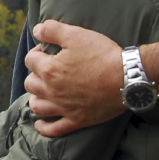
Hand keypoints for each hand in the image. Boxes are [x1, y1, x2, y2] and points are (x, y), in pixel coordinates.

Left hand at [23, 20, 124, 137]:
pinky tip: (41, 123)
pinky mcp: (77, 120)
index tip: (49, 50)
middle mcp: (52, 92)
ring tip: (43, 91)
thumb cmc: (102, 55)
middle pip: (30, 83)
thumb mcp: (76, 34)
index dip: (38, 51)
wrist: (127, 78)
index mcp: (49, 70)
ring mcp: (64, 108)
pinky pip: (54, 129)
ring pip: (37, 107)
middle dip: (36, 73)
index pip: (30, 60)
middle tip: (49, 68)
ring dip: (36, 98)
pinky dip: (44, 127)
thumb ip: (52, 30)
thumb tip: (37, 30)